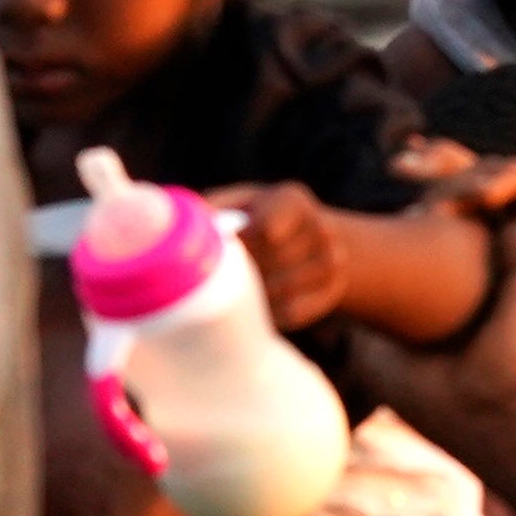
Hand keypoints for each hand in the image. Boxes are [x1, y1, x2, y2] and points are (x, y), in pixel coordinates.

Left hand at [222, 181, 348, 333]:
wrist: (307, 239)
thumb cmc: (255, 221)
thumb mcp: (237, 204)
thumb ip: (212, 210)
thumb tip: (182, 227)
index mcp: (292, 200)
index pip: (266, 231)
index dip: (239, 247)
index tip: (223, 254)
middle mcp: (320, 227)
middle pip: (270, 263)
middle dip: (241, 273)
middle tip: (219, 280)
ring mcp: (332, 260)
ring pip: (280, 290)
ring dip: (252, 298)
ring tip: (234, 295)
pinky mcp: (333, 291)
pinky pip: (294, 312)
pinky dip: (270, 315)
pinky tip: (256, 308)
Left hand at [354, 156, 515, 455]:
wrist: (484, 407)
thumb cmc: (431, 388)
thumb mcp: (371, 339)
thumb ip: (356, 301)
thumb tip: (322, 276)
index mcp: (454, 272)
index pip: (441, 203)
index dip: (422, 176)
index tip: (394, 170)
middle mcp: (490, 255)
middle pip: (472, 177)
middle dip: (436, 158)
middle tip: (401, 167)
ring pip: (502, 173)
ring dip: (463, 168)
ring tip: (435, 198)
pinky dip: (506, 175)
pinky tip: (474, 200)